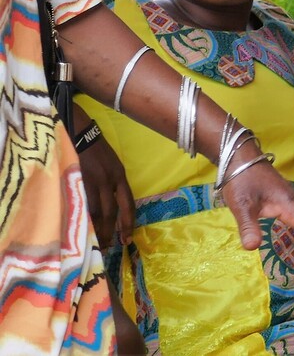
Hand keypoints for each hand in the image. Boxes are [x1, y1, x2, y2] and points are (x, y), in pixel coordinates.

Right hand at [75, 122, 134, 246]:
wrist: (80, 132)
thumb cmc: (95, 149)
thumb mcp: (111, 165)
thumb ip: (112, 183)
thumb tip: (110, 206)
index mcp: (120, 176)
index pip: (128, 203)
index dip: (128, 222)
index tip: (127, 238)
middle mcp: (110, 180)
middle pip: (113, 211)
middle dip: (112, 231)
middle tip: (109, 247)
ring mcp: (94, 181)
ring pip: (97, 211)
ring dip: (97, 229)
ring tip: (95, 243)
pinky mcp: (78, 181)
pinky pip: (81, 205)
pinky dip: (82, 218)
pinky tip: (80, 229)